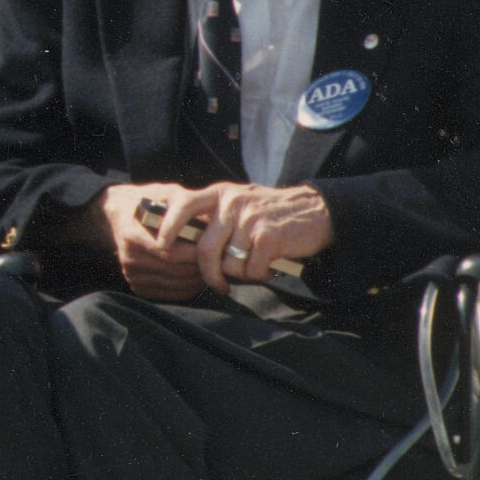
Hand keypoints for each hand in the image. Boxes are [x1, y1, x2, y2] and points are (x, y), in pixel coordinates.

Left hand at [102, 181, 332, 299]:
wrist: (316, 211)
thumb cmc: (269, 213)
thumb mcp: (237, 203)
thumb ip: (212, 217)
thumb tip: (180, 244)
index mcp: (219, 194)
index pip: (182, 207)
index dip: (167, 229)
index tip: (162, 247)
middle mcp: (231, 204)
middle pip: (204, 250)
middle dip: (208, 274)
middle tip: (217, 285)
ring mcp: (249, 220)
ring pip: (229, 264)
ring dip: (241, 274)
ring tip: (255, 265)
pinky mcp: (267, 238)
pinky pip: (251, 270)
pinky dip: (259, 274)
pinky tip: (270, 265)